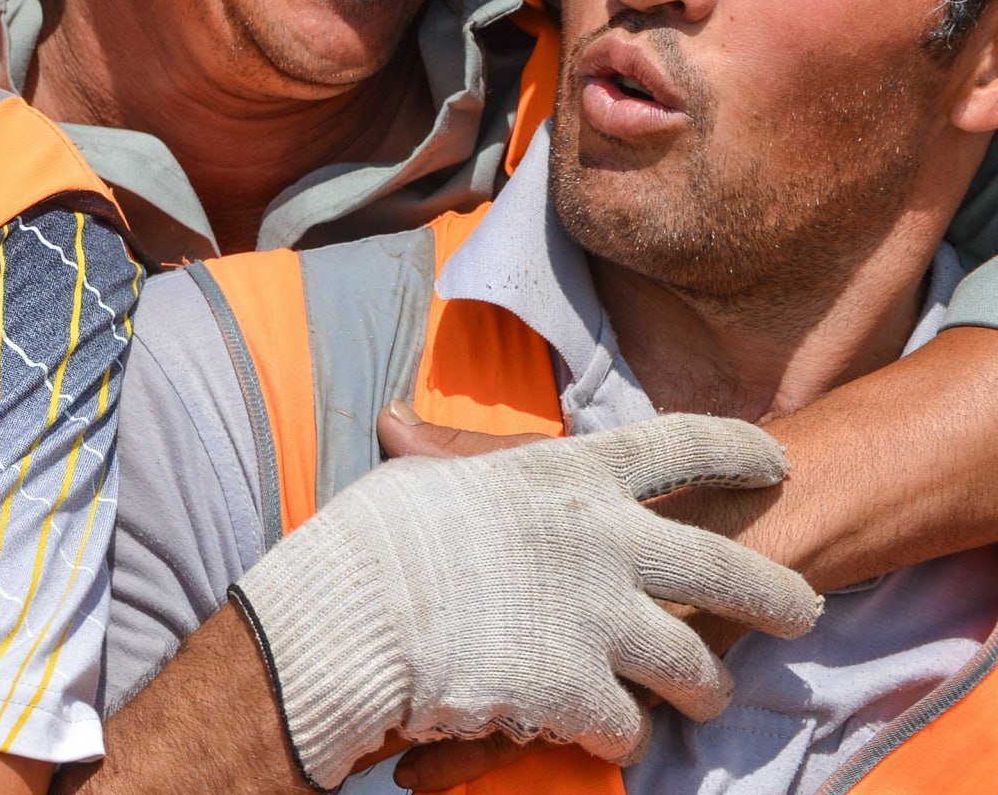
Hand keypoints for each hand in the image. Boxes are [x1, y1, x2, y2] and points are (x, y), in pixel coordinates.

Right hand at [233, 413, 823, 788]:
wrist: (353, 619)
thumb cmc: (375, 538)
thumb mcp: (422, 481)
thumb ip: (447, 465)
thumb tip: (401, 423)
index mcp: (567, 474)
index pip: (678, 446)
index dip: (735, 450)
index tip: (776, 460)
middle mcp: (603, 541)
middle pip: (724, 568)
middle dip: (775, 594)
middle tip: (804, 610)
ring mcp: (599, 620)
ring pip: (692, 666)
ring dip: (703, 688)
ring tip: (705, 700)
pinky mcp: (581, 694)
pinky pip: (627, 726)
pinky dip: (617, 733)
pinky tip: (599, 734)